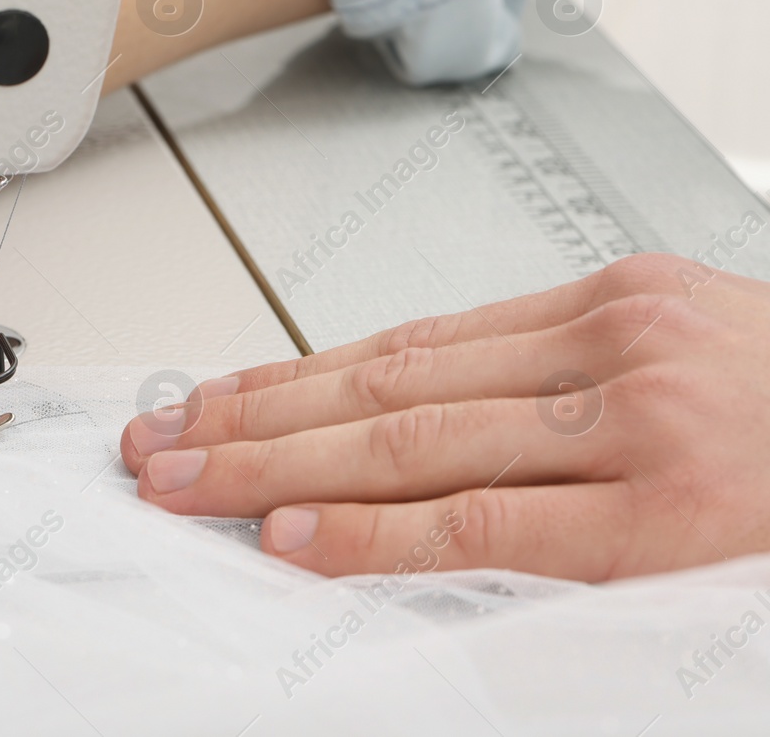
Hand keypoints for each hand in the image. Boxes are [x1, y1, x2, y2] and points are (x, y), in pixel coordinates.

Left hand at [121, 253, 769, 580]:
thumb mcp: (688, 357)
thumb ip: (559, 384)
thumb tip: (416, 430)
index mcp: (604, 305)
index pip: (402, 346)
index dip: (288, 376)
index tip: (205, 397)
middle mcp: (607, 345)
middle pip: (380, 385)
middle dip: (250, 416)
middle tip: (154, 441)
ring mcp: (635, 422)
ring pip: (409, 441)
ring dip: (277, 465)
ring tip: (185, 481)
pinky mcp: (667, 509)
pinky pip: (488, 522)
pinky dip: (378, 531)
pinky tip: (292, 536)